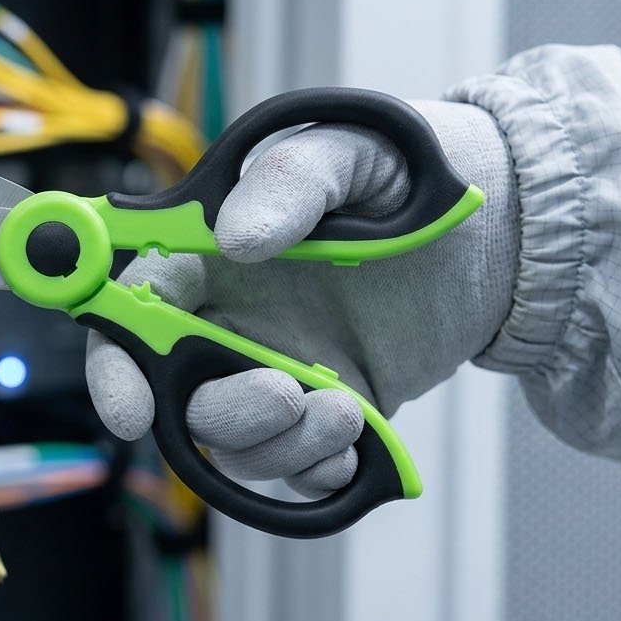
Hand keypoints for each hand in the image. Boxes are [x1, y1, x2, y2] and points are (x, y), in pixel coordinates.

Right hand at [87, 101, 518, 497]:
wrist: (505, 230)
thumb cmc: (413, 173)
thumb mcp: (356, 150)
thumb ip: (291, 182)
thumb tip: (234, 239)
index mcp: (206, 251)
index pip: (132, 310)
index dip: (115, 364)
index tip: (131, 408)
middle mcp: (229, 316)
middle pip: (177, 391)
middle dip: (220, 412)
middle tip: (286, 393)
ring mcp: (274, 367)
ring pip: (233, 440)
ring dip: (278, 443)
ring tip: (346, 411)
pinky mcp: (325, 408)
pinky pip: (294, 465)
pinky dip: (315, 469)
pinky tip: (356, 440)